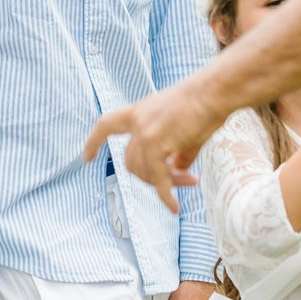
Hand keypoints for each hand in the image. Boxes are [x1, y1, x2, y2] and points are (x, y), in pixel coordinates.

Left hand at [84, 81, 223, 215]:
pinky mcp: (157, 144)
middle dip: (152, 176)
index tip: (86, 158)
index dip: (94, 142)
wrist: (214, 92)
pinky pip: (158, 179)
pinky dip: (165, 196)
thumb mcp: (182, 127)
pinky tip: (174, 208)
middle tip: (181, 179)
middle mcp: (137, 122)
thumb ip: (177, 150)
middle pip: (130, 162)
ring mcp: (144, 132)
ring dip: (165, 183)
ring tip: (190, 181)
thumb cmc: (204, 104)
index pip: (107, 125)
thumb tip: (177, 172)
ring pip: (143, 172)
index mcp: (138, 111)